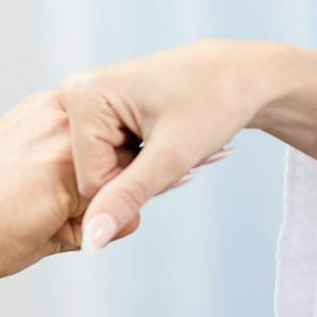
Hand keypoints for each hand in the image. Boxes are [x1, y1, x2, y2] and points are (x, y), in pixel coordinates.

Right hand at [57, 39, 316, 250]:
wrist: (240, 74)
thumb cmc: (213, 101)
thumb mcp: (172, 156)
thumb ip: (127, 197)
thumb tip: (92, 242)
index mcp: (83, 96)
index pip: (91, 181)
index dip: (134, 187)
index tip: (172, 158)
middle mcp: (77, 94)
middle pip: (97, 173)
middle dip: (141, 177)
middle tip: (179, 151)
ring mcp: (88, 101)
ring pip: (109, 169)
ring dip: (148, 169)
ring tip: (179, 141)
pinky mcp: (102, 109)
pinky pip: (115, 155)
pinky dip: (147, 159)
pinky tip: (170, 139)